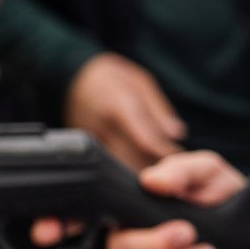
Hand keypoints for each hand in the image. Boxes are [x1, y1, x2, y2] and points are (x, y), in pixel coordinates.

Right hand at [66, 52, 187, 169]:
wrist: (68, 76)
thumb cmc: (110, 76)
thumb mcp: (140, 82)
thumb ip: (158, 109)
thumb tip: (176, 133)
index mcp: (119, 106)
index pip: (146, 140)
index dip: (166, 153)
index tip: (182, 160)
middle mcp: (103, 127)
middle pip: (134, 159)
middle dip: (155, 168)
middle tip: (175, 172)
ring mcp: (91, 140)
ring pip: (121, 166)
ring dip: (141, 170)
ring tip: (160, 172)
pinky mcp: (85, 149)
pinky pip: (110, 165)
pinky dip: (126, 168)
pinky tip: (139, 168)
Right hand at [103, 150, 246, 248]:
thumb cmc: (219, 195)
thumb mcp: (206, 173)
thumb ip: (181, 171)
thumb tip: (153, 181)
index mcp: (137, 209)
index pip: (115, 220)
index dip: (140, 230)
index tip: (179, 227)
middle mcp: (135, 240)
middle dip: (157, 248)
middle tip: (191, 236)